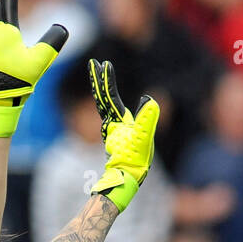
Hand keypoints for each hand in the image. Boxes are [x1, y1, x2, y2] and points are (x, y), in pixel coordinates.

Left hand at [88, 59, 160, 211]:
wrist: (127, 179)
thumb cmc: (135, 161)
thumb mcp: (142, 140)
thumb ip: (145, 121)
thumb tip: (148, 99)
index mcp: (116, 122)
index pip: (109, 97)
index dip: (106, 81)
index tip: (102, 64)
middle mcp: (112, 123)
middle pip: (104, 97)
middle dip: (100, 80)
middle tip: (93, 63)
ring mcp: (115, 128)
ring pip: (106, 103)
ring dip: (103, 87)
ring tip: (100, 71)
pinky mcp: (119, 133)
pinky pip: (112, 112)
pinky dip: (109, 100)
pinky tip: (109, 98)